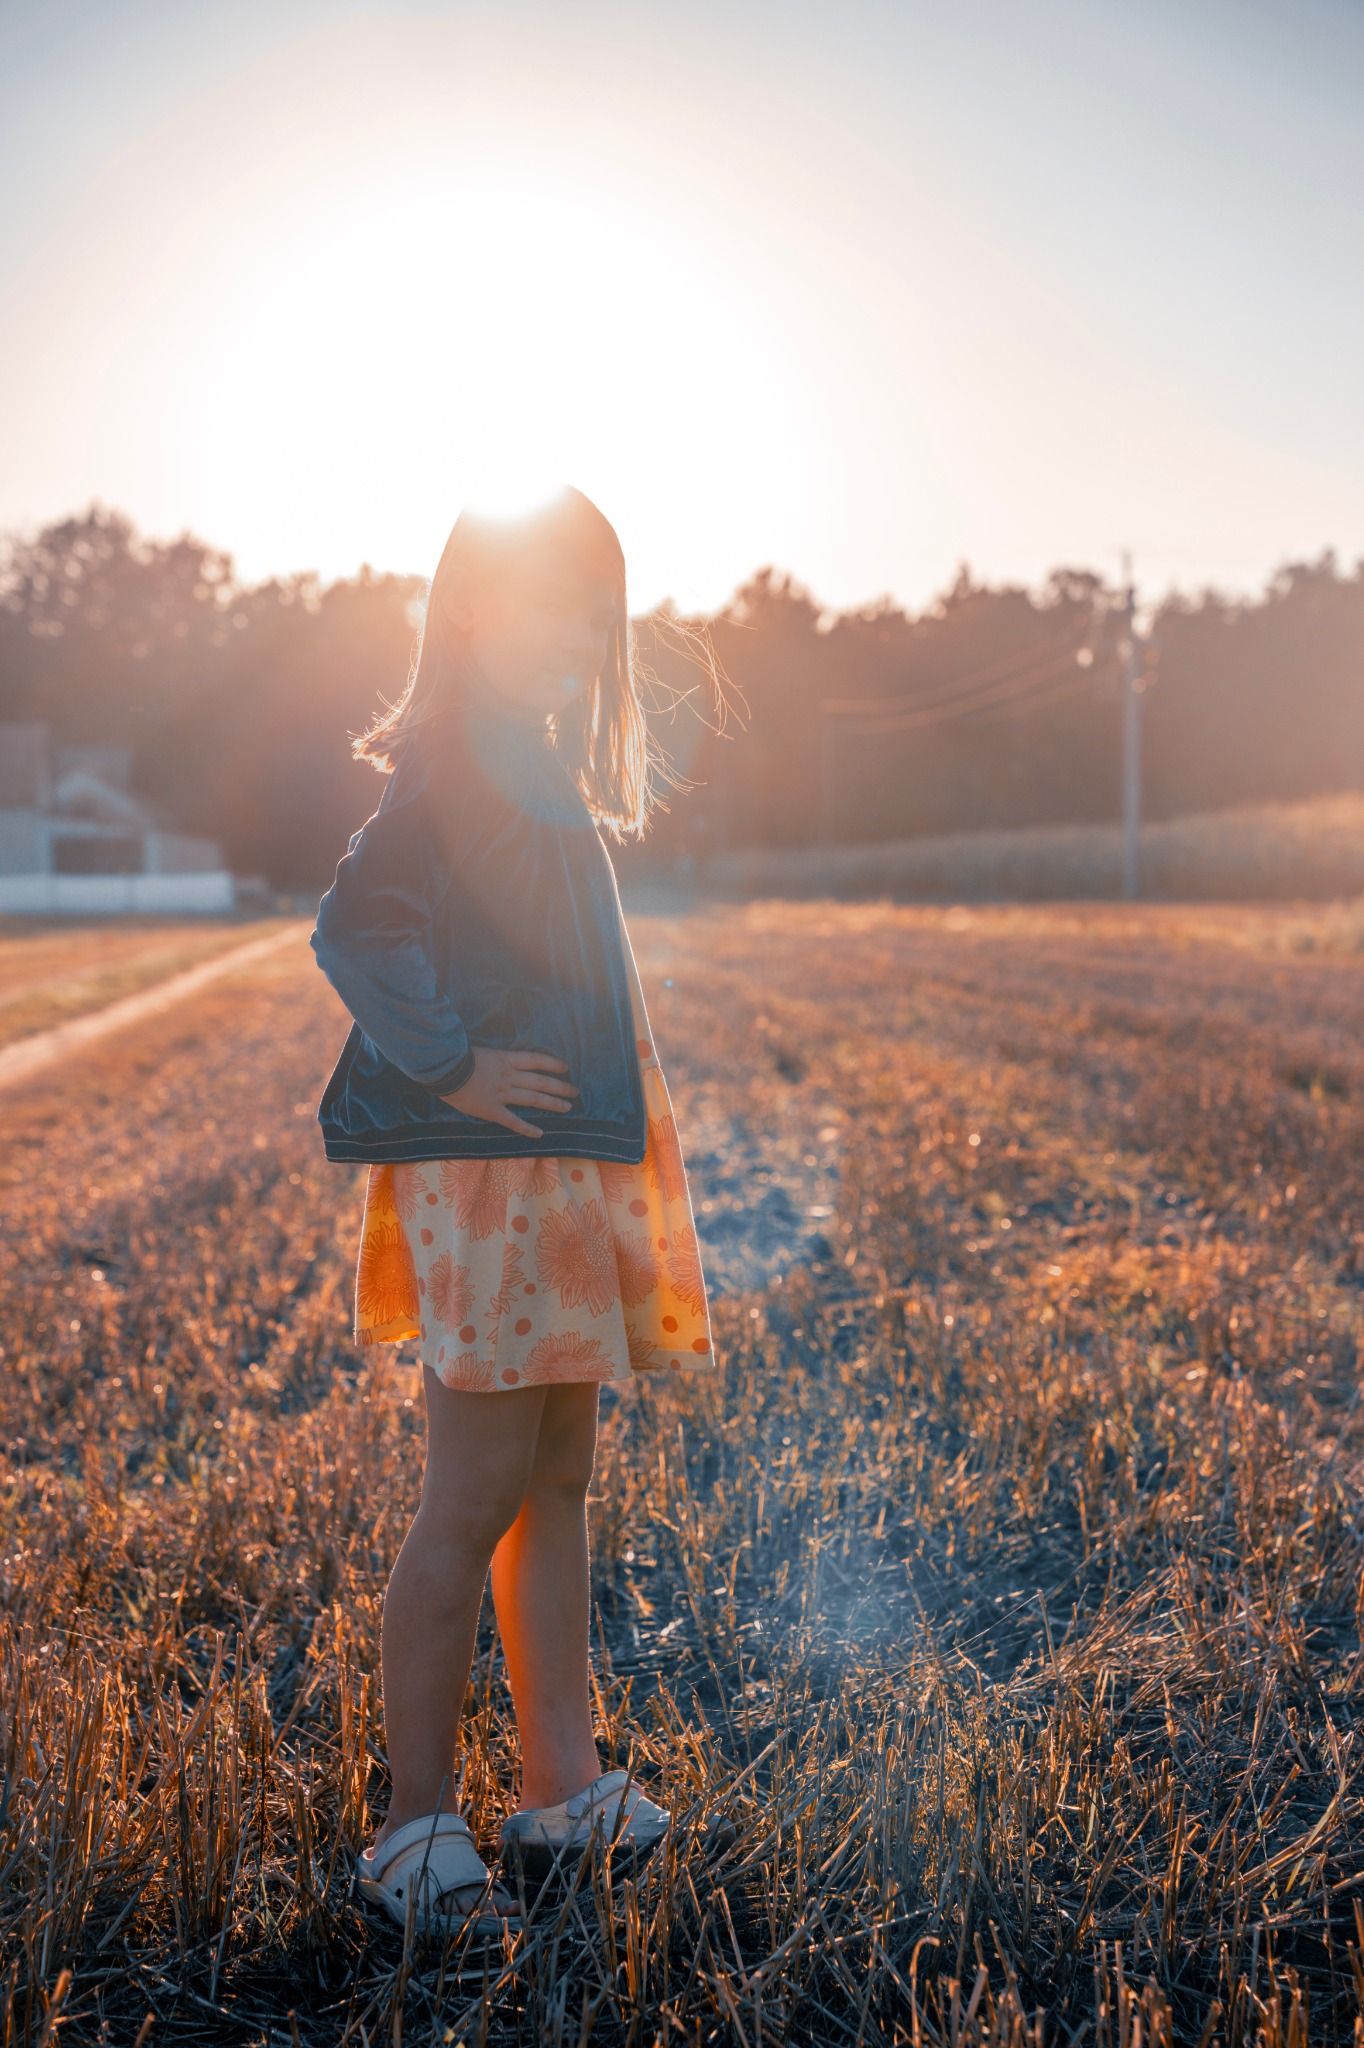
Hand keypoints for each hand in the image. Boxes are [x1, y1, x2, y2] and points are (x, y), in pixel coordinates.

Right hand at [441, 1048, 575, 1137]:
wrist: (443, 1068)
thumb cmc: (455, 1056)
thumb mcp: (479, 1051)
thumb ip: (491, 1058)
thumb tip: (496, 1062)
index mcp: (505, 1059)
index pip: (535, 1060)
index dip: (552, 1063)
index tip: (566, 1067)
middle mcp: (508, 1076)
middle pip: (540, 1081)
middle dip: (559, 1086)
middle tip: (574, 1091)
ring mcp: (502, 1094)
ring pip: (533, 1099)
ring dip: (552, 1103)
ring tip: (567, 1107)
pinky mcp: (492, 1110)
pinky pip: (513, 1121)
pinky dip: (527, 1128)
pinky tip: (540, 1133)